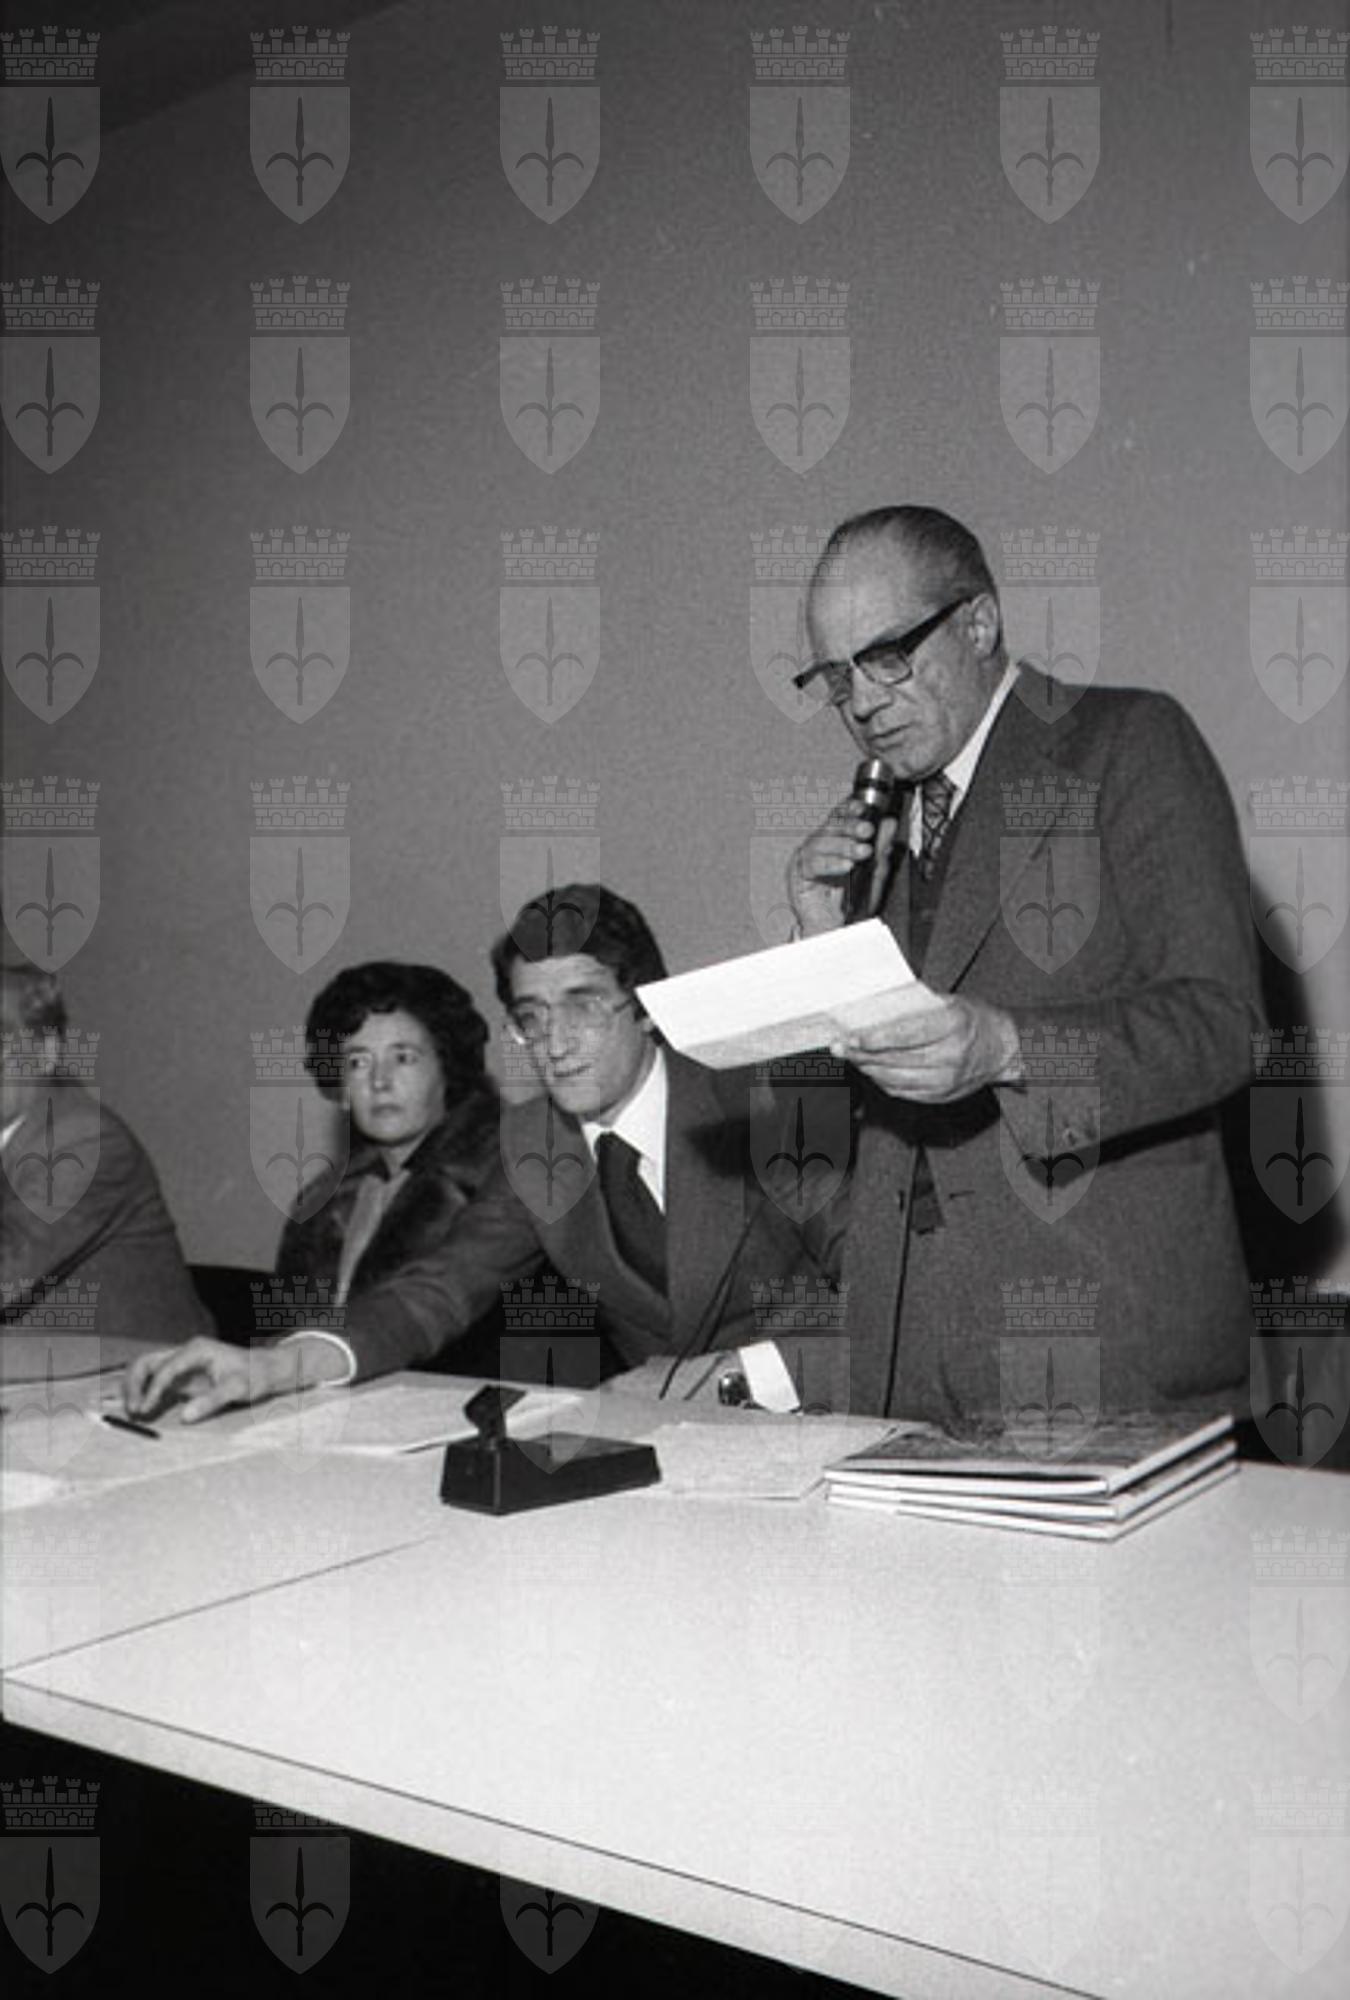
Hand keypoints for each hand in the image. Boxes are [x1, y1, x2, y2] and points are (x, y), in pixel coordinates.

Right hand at [124, 1336, 290, 1424]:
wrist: (266, 1370)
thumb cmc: (255, 1375)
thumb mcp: (237, 1389)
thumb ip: (211, 1401)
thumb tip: (185, 1417)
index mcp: (197, 1350)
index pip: (165, 1368)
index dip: (152, 1389)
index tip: (145, 1409)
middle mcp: (185, 1352)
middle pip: (147, 1362)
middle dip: (134, 1384)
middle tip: (133, 1409)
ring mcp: (182, 1362)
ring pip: (147, 1369)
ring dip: (135, 1387)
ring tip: (134, 1410)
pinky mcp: (182, 1375)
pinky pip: (156, 1381)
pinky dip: (145, 1392)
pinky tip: (143, 1409)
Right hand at [787, 800, 899, 936]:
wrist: (837, 929)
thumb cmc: (851, 902)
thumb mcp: (875, 872)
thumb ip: (882, 848)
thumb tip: (889, 823)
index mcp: (836, 839)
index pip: (841, 816)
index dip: (850, 808)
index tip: (864, 807)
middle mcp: (819, 845)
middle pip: (830, 826)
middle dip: (850, 825)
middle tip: (867, 829)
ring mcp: (807, 858)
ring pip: (820, 842)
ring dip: (843, 845)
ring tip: (861, 852)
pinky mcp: (798, 875)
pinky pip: (812, 864)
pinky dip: (830, 864)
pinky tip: (846, 866)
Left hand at [832, 995, 1020, 1102]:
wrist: (1003, 1048)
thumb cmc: (972, 1019)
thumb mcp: (949, 1002)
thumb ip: (915, 1008)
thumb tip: (872, 1012)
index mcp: (954, 1025)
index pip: (906, 1034)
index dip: (875, 1039)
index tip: (850, 1038)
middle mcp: (951, 1055)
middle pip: (896, 1059)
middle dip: (862, 1054)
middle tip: (839, 1047)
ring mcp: (947, 1080)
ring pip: (895, 1079)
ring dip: (868, 1068)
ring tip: (851, 1056)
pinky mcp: (941, 1096)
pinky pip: (903, 1092)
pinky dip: (883, 1081)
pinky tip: (872, 1069)